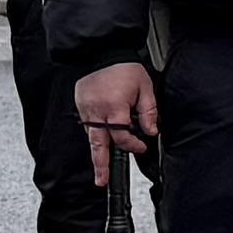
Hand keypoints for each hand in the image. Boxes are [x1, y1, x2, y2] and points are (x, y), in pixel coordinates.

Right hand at [77, 58, 157, 179]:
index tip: (141, 146)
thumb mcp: (144, 87)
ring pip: (91, 137)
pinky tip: (101, 140)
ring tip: (100, 171)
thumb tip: (151, 131)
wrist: (101, 50)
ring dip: (96, 153)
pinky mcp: (81, 105)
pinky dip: (94, 134)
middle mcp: (97, 112)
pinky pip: (88, 125)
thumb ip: (148, 112)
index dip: (134, 145)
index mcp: (114, 108)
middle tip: (102, 181)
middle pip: (99, 145)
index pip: (123, 137)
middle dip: (101, 165)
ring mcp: (86, 110)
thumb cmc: (123, 67)